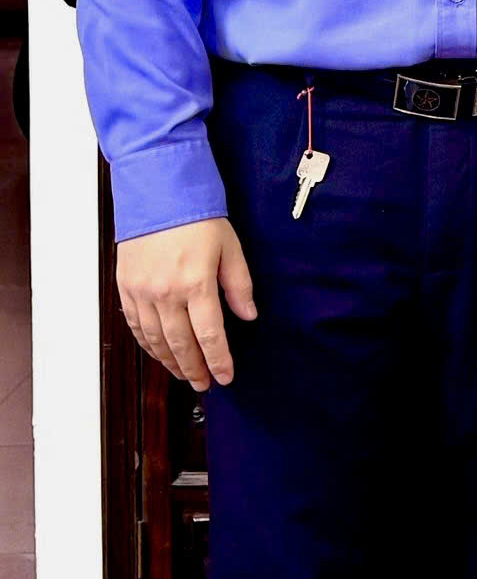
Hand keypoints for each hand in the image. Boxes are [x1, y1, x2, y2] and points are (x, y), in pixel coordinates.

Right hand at [116, 217, 255, 389]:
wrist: (158, 194)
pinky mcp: (126, 287)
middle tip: (203, 384)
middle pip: (181, 344)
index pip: (210, 335)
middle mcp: (166, 293)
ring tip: (184, 374)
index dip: (218, 360)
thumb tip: (249, 316)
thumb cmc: (199, 218)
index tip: (225, 377)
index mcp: (197, 284)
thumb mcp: (230, 247)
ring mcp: (142, 292)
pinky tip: (159, 353)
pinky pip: (135, 326)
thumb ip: (239, 285)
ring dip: (170, 362)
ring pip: (155, 340)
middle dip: (194, 369)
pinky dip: (148, 345)